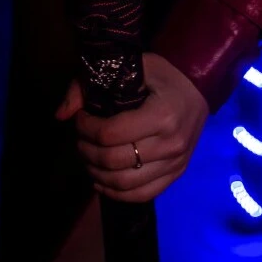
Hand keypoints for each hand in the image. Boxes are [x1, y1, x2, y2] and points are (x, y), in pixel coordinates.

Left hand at [55, 52, 209, 202]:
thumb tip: (61, 114)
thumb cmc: (164, 74)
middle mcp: (171, 144)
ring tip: (88, 159)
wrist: (200, 87)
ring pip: (125, 184)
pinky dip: (117, 193)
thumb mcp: (131, 66)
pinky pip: (142, 195)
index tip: (80, 119)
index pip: (110, 134)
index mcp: (162, 115)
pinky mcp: (176, 174)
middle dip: (87, 152)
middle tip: (80, 139)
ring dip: (97, 174)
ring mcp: (176, 163)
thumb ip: (91, 86)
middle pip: (114, 161)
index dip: (86, 129)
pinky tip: (102, 181)